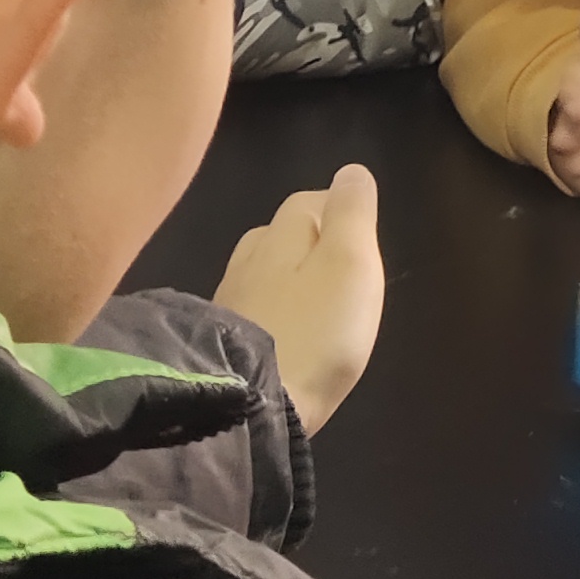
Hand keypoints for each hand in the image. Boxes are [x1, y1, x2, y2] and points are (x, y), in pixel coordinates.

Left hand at [214, 164, 383, 434]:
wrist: (250, 406)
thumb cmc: (315, 331)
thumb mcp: (350, 263)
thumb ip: (352, 214)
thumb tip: (349, 172)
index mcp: (281, 235)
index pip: (309, 202)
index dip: (336, 209)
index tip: (361, 233)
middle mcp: (247, 261)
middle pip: (278, 236)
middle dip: (306, 242)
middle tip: (339, 269)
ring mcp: (227, 304)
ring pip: (258, 274)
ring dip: (283, 278)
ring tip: (310, 302)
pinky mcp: (218, 345)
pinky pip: (248, 313)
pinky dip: (268, 313)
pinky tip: (279, 334)